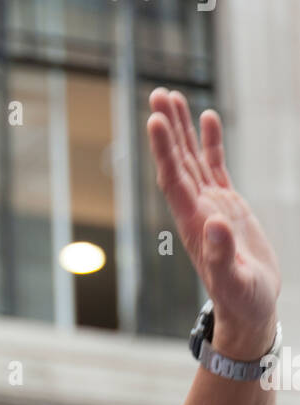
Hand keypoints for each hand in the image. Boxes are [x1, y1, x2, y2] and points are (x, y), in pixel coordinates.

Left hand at [146, 88, 280, 344]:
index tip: (155, 121)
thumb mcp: (236, 282)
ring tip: (170, 96)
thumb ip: (222, 257)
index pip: (175, 180)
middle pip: (177, 162)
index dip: (165, 151)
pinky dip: (210, 142)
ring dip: (182, 129)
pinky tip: (206, 117)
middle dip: (168, 129)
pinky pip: (215, 166)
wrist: (250, 309)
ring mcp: (210, 205)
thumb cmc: (242, 301)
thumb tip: (215, 224)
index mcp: (194, 225)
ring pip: (192, 159)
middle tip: (157, 94)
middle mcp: (196, 210)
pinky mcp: (227, 205)